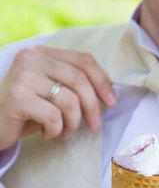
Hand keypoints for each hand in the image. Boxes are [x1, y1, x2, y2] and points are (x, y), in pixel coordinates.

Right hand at [0, 46, 115, 149]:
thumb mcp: (52, 93)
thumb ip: (72, 86)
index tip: (112, 102)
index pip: (83, 60)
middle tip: (95, 125)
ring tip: (64, 133)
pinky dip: (55, 131)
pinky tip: (47, 134)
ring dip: (73, 123)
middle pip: (79, 80)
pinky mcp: (17, 97)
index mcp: (44, 53)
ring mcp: (23, 76)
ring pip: (69, 101)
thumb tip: (109, 93)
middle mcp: (32, 58)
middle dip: (93, 107)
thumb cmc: (28, 112)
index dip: (103, 81)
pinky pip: (53, 117)